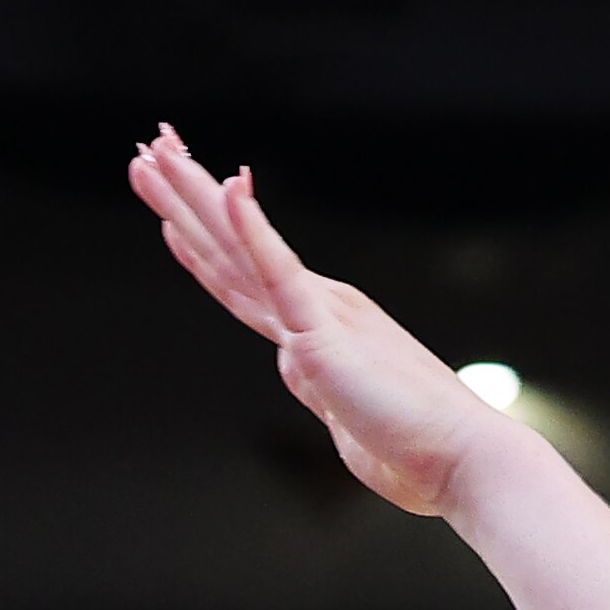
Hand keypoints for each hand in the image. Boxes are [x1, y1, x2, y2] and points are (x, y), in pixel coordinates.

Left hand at [127, 126, 511, 523]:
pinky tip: (230, 186)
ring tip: (157, 153)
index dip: (203, 231)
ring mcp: (318, 314)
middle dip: (186, 195)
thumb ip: (317, 385)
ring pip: (238, 249)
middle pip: (230, 246)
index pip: (243, 273)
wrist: (460, 460)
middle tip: (149, 148)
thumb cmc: (414, 449)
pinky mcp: (323, 334)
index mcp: (318, 325)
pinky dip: (251, 229)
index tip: (170, 199)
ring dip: (193, 198)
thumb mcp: (343, 415)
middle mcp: (317, 306)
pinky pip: (278, 273)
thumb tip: (296, 367)